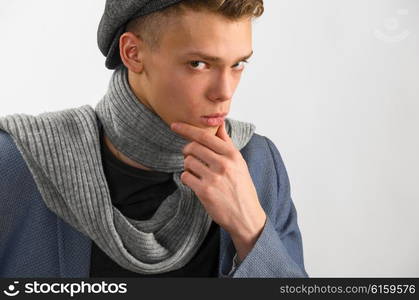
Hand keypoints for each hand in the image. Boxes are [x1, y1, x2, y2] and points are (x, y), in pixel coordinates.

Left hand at [171, 121, 266, 260]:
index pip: (205, 136)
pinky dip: (187, 178)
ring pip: (188, 162)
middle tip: (191, 157)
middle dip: (187, 151)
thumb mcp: (239, 162)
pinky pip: (185, 176)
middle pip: (193, 147)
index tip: (175, 125)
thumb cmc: (242, 188)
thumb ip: (226, 142)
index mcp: (232, 155)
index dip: (187, 129)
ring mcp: (214, 178)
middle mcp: (224, 164)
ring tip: (197, 172)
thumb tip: (219, 122)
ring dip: (188, 166)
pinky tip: (195, 182)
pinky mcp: (204, 191)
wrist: (246, 216)